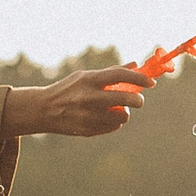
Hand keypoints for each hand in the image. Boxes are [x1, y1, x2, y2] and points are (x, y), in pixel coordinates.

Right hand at [4, 65, 158, 137]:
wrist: (44, 110)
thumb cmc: (68, 89)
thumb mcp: (85, 76)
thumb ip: (110, 73)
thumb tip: (135, 65)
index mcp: (89, 80)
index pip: (121, 76)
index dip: (140, 79)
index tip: (151, 83)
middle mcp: (89, 98)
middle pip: (127, 99)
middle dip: (138, 100)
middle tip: (138, 100)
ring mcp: (88, 116)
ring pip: (123, 116)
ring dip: (124, 112)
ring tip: (115, 109)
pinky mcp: (88, 130)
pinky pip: (113, 127)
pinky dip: (113, 122)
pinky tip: (103, 118)